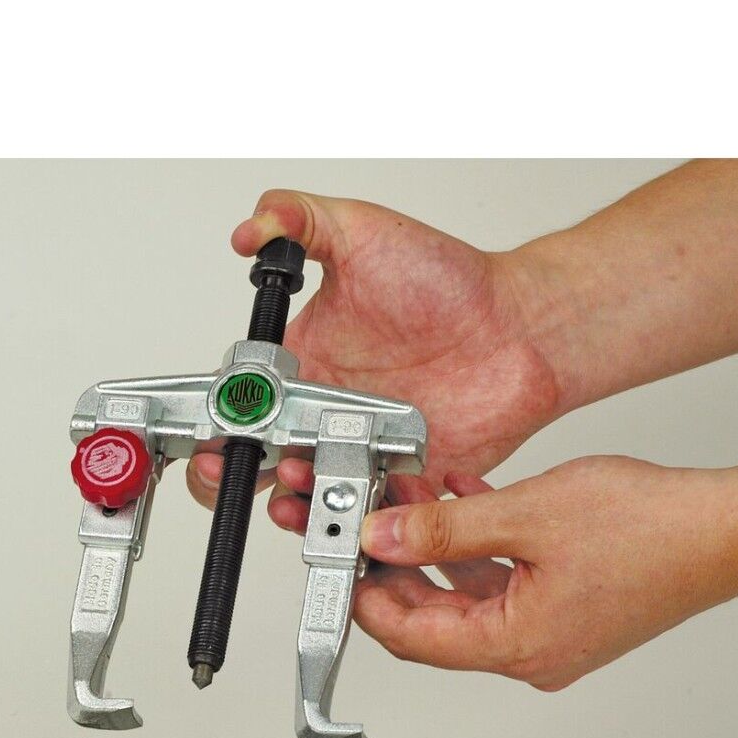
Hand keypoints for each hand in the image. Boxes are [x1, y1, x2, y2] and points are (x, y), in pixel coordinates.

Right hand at [187, 189, 562, 532]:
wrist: (523, 326)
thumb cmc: (450, 282)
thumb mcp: (364, 230)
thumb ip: (300, 217)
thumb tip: (247, 229)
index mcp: (305, 361)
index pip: (241, 402)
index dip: (215, 422)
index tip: (214, 426)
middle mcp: (327, 412)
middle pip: (260, 462)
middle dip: (234, 476)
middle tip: (237, 468)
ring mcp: (362, 450)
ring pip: (309, 496)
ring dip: (292, 500)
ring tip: (298, 479)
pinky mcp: (403, 481)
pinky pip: (372, 515)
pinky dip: (359, 520)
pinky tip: (357, 499)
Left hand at [356, 455, 737, 689]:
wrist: (727, 530)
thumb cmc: (653, 531)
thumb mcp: (526, 516)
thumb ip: (442, 530)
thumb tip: (384, 537)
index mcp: (515, 646)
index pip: (413, 639)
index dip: (366, 599)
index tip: (342, 563)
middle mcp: (529, 652)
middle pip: (435, 620)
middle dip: (396, 566)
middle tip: (369, 522)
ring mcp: (549, 634)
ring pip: (467, 596)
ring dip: (435, 547)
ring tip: (410, 497)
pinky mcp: (566, 609)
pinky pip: (502, 583)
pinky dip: (476, 546)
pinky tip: (461, 501)